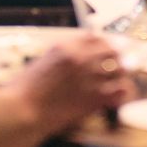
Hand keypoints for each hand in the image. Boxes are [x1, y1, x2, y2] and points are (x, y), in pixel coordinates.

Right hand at [10, 33, 133, 134]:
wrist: (24, 109)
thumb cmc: (27, 88)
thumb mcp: (44, 60)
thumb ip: (64, 54)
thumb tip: (78, 53)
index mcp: (66, 47)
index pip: (95, 37)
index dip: (103, 42)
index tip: (106, 47)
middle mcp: (81, 59)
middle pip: (111, 49)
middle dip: (115, 56)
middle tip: (117, 62)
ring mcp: (89, 78)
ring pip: (119, 69)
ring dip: (120, 74)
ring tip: (118, 79)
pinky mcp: (94, 97)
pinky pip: (120, 91)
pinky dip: (122, 92)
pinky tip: (119, 94)